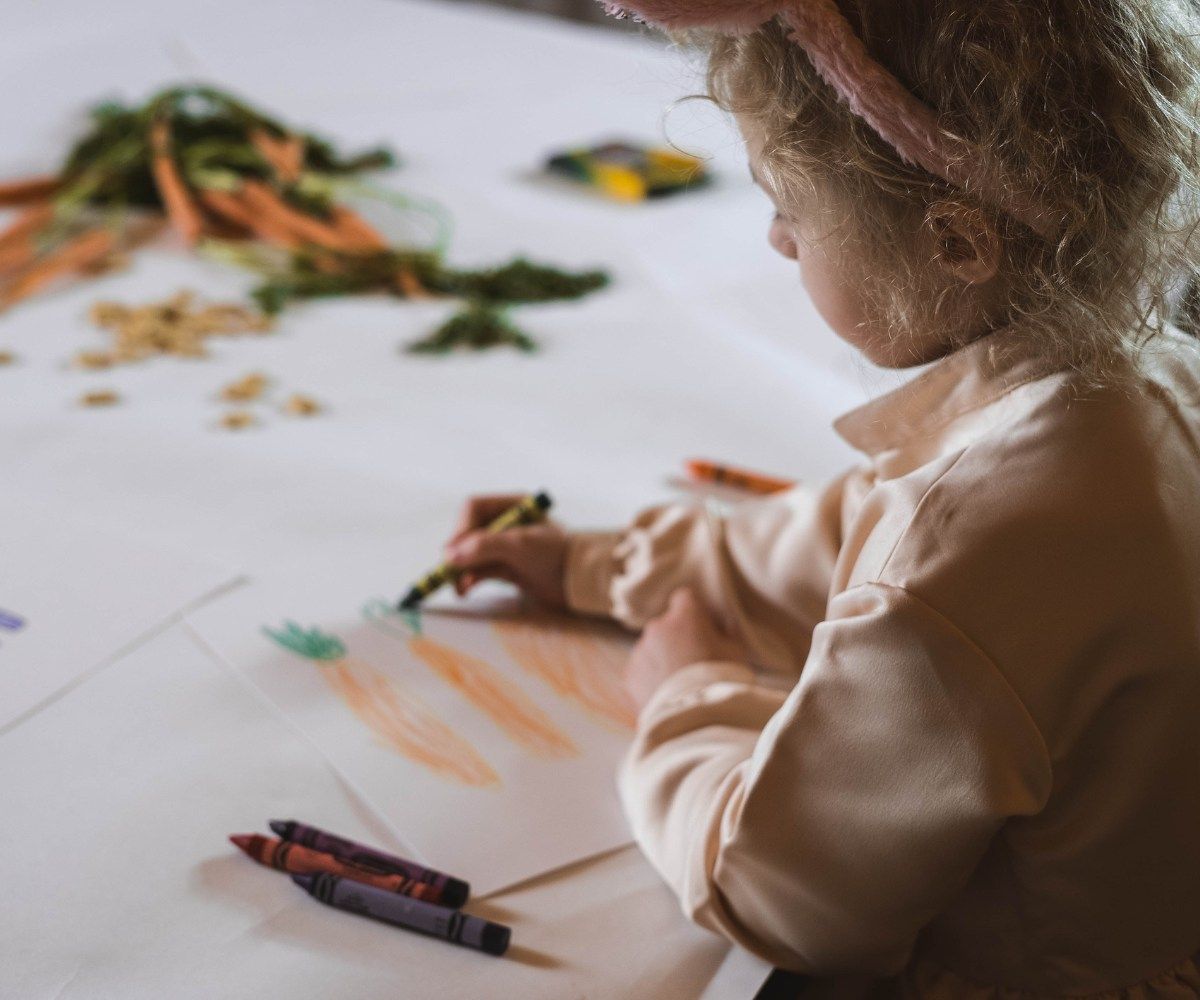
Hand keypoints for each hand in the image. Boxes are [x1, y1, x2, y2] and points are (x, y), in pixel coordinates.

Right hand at [443, 494, 568, 608]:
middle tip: (448, 571)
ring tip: (459, 587)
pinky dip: (469, 579)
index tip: (453, 552)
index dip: (460, 529)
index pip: (473, 508)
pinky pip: (479, 570)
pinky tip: (465, 589)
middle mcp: (507, 523)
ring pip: (471, 554)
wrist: (580, 583)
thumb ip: (484, 546)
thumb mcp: (519, 545)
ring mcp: (505, 547)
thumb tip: (449, 555)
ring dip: (461, 569)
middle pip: (468, 533)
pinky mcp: (506, 568)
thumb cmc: (556, 554)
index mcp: (513, 506)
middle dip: (457, 553)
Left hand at [625, 588, 747, 710]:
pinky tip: (666, 697)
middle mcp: (658, 627)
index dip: (693, 612)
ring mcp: (640, 651)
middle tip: (693, 663)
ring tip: (679, 686)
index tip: (701, 627)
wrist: (696, 718)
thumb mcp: (736, 653)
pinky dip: (650, 681)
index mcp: (686, 615)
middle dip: (676, 639)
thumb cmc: (722, 681)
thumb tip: (725, 624)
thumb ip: (727, 633)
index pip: (684, 598)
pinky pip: (640, 673)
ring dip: (662, 660)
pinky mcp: (629, 676)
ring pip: (651, 650)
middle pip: (666, 626)